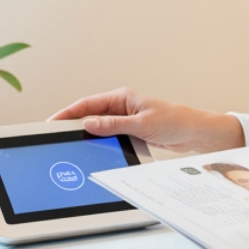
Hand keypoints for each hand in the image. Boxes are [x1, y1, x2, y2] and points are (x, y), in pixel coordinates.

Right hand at [49, 87, 243, 153]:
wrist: (195, 133)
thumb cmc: (175, 121)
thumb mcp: (141, 124)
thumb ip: (113, 124)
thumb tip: (89, 123)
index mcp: (122, 97)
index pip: (87, 104)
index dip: (68, 113)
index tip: (52, 122)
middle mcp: (122, 106)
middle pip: (90, 114)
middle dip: (73, 124)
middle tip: (56, 137)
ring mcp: (126, 119)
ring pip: (99, 126)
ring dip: (88, 135)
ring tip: (71, 146)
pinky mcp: (131, 130)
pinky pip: (110, 135)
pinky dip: (101, 142)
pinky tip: (93, 151)